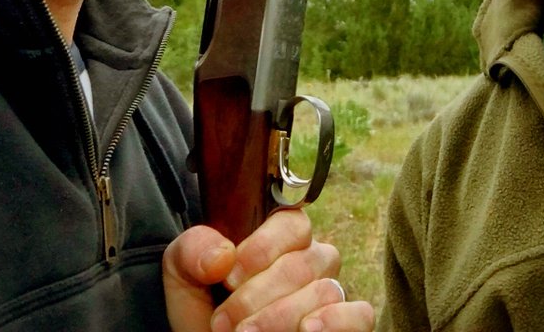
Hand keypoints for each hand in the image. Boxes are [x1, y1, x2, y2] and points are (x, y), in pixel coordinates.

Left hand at [162, 207, 373, 331]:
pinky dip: (335, 322)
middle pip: (304, 263)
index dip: (262, 248)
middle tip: (224, 322)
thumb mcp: (184, 276)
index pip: (292, 222)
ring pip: (327, 290)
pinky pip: (359, 314)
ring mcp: (330, 293)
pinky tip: (305, 331)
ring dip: (282, 317)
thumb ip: (193, 250)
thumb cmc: (204, 310)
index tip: (229, 278)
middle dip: (258, 297)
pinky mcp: (346, 325)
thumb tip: (222, 255)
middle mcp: (311, 260)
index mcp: (278, 238)